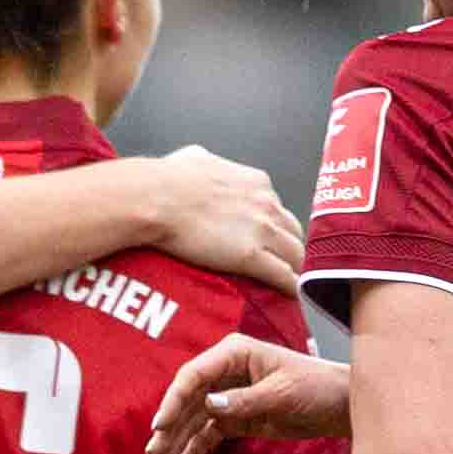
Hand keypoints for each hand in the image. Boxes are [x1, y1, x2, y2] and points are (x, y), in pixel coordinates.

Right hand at [145, 146, 303, 294]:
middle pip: (293, 231)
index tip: (267, 236)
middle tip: (282, 262)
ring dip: (296, 269)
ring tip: (292, 283)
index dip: (274, 225)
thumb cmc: (168, 179)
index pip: (278, 208)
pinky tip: (291, 295)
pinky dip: (290, 287)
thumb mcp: (196, 158)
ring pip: (295, 255)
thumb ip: (209, 163)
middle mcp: (267, 204)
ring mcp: (262, 230)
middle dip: (289, 247)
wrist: (157, 198)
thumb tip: (202, 163)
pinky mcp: (251, 256)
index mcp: (256, 182)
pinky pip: (282, 275)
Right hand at [146, 334, 351, 453]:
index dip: (173, 401)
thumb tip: (209, 406)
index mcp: (234, 354)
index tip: (160, 427)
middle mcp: (225, 373)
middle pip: (187, 401)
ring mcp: (228, 397)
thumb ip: (246, 400)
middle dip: (169, 428)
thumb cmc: (318, 387)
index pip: (194, 376)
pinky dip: (194, 452)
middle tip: (154, 453)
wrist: (342, 406)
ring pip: (193, 422)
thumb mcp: (284, 392)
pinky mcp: (235, 418)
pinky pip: (207, 436)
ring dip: (177, 445)